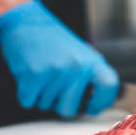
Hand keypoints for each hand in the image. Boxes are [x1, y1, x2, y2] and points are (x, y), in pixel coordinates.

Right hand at [0, 0, 118, 117]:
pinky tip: (29, 76)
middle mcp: (77, 67)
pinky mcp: (33, 75)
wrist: (27, 23)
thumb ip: (91, 77)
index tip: (90, 107)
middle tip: (54, 87)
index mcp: (92, 62)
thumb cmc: (55, 44)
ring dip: (41, 96)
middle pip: (69, 110)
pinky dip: (26, 94)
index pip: (109, 86)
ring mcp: (56, 71)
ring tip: (42, 74)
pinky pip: (28, 102)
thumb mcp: (81, 56)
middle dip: (58, 105)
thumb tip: (101, 103)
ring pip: (46, 106)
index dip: (101, 103)